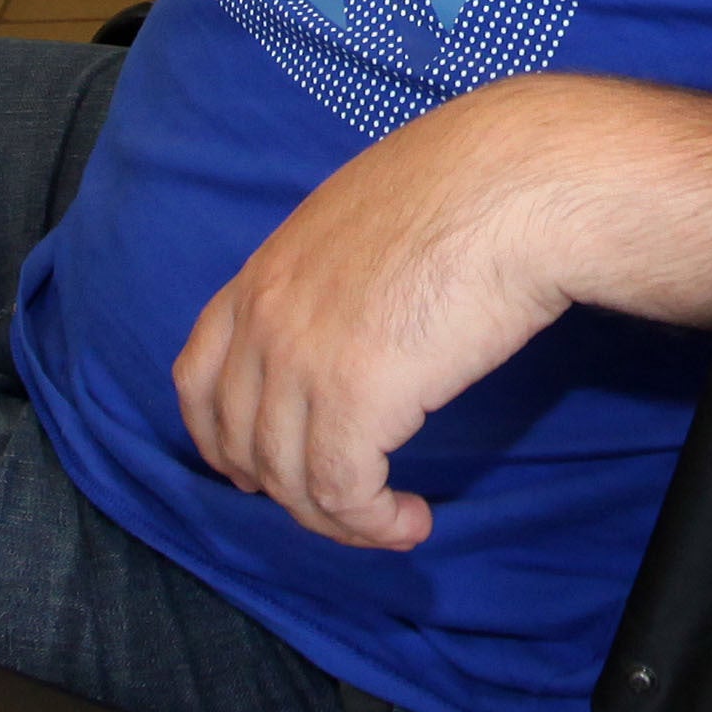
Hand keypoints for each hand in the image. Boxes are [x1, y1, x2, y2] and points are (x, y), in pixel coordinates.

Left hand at [171, 88, 576, 549]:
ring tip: (395, 521)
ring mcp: (301, 360)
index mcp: (265, 271)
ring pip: (290, 479)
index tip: (251, 470)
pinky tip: (413, 521)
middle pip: (239, 440)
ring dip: (341, 519)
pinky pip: (343, 492)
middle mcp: (266, 319)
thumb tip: (359, 314)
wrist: (513, 186)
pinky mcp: (354, 399)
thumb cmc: (469, 188)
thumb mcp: (365, 219)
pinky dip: (374, 525)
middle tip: (337, 506)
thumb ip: (336, 273)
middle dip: (282, 488)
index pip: (199, 375)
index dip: (218, 437)